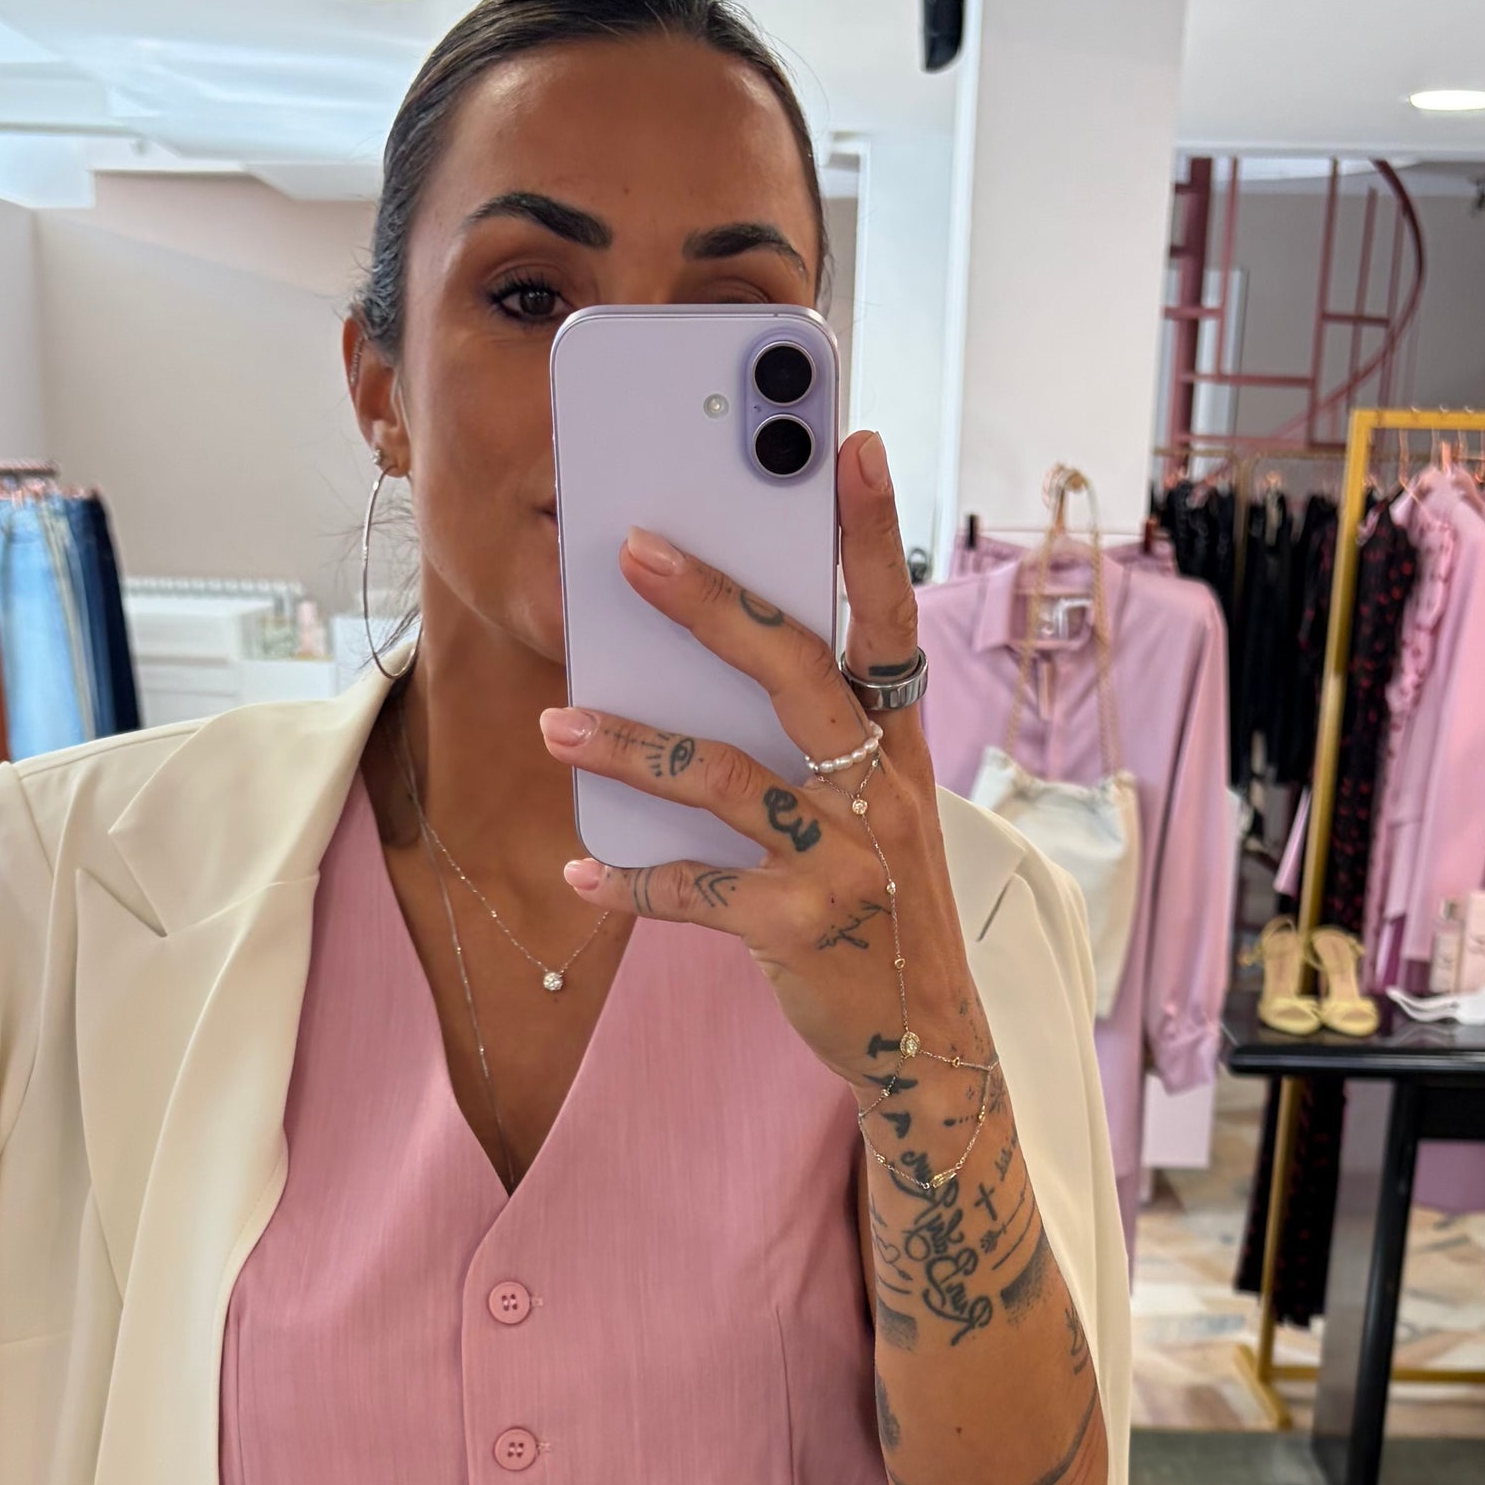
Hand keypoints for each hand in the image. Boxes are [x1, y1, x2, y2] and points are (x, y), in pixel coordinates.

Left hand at [538, 429, 988, 1114]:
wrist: (926, 1037)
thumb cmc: (881, 901)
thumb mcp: (878, 807)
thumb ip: (820, 737)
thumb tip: (709, 662)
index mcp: (899, 746)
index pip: (888, 620)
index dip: (872, 535)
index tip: (854, 447)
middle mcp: (880, 790)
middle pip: (794, 673)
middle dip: (712, 604)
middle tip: (633, 550)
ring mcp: (841, 858)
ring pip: (721, 777)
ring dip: (629, 744)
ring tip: (558, 721)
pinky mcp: (796, 927)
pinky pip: (696, 891)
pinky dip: (632, 881)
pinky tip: (583, 871)